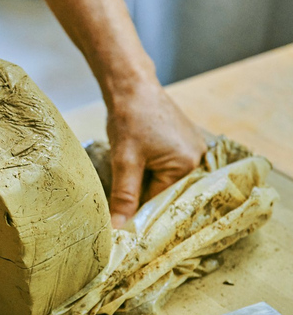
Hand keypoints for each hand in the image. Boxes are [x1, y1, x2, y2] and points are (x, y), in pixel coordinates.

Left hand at [106, 84, 205, 227]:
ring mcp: (191, 150)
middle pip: (166, 193)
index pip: (162, 201)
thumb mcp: (124, 160)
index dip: (140, 214)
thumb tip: (117, 229)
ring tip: (127, 191)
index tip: (122, 227)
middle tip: (121, 216)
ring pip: (165, 182)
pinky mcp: (182, 145)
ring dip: (146, 186)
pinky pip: (166, 169)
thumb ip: (124, 196)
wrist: (131, 85)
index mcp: (187, 164)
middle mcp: (197, 159)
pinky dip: (150, 174)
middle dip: (145, 201)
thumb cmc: (129, 118)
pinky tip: (136, 173)